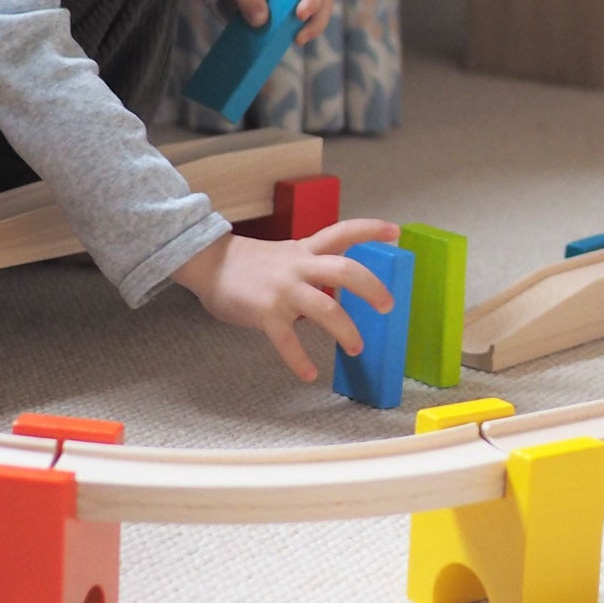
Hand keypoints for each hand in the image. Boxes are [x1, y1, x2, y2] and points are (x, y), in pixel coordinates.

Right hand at [173, 219, 401, 381]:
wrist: (208, 265)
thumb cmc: (250, 265)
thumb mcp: (287, 256)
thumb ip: (312, 268)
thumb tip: (341, 290)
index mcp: (305, 250)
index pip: (342, 232)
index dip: (369, 230)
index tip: (395, 232)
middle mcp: (299, 267)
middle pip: (346, 270)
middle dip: (372, 288)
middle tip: (388, 306)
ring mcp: (283, 290)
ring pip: (326, 309)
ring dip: (347, 331)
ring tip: (356, 347)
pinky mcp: (266, 313)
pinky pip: (287, 341)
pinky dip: (300, 360)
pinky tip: (309, 373)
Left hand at [217, 0, 331, 46]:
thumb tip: (261, 22)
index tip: (300, 16)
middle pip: (323, 1)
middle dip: (316, 22)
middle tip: (299, 39)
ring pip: (316, 14)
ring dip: (309, 30)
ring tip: (295, 42)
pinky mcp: (290, 10)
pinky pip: (299, 23)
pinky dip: (293, 33)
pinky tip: (279, 43)